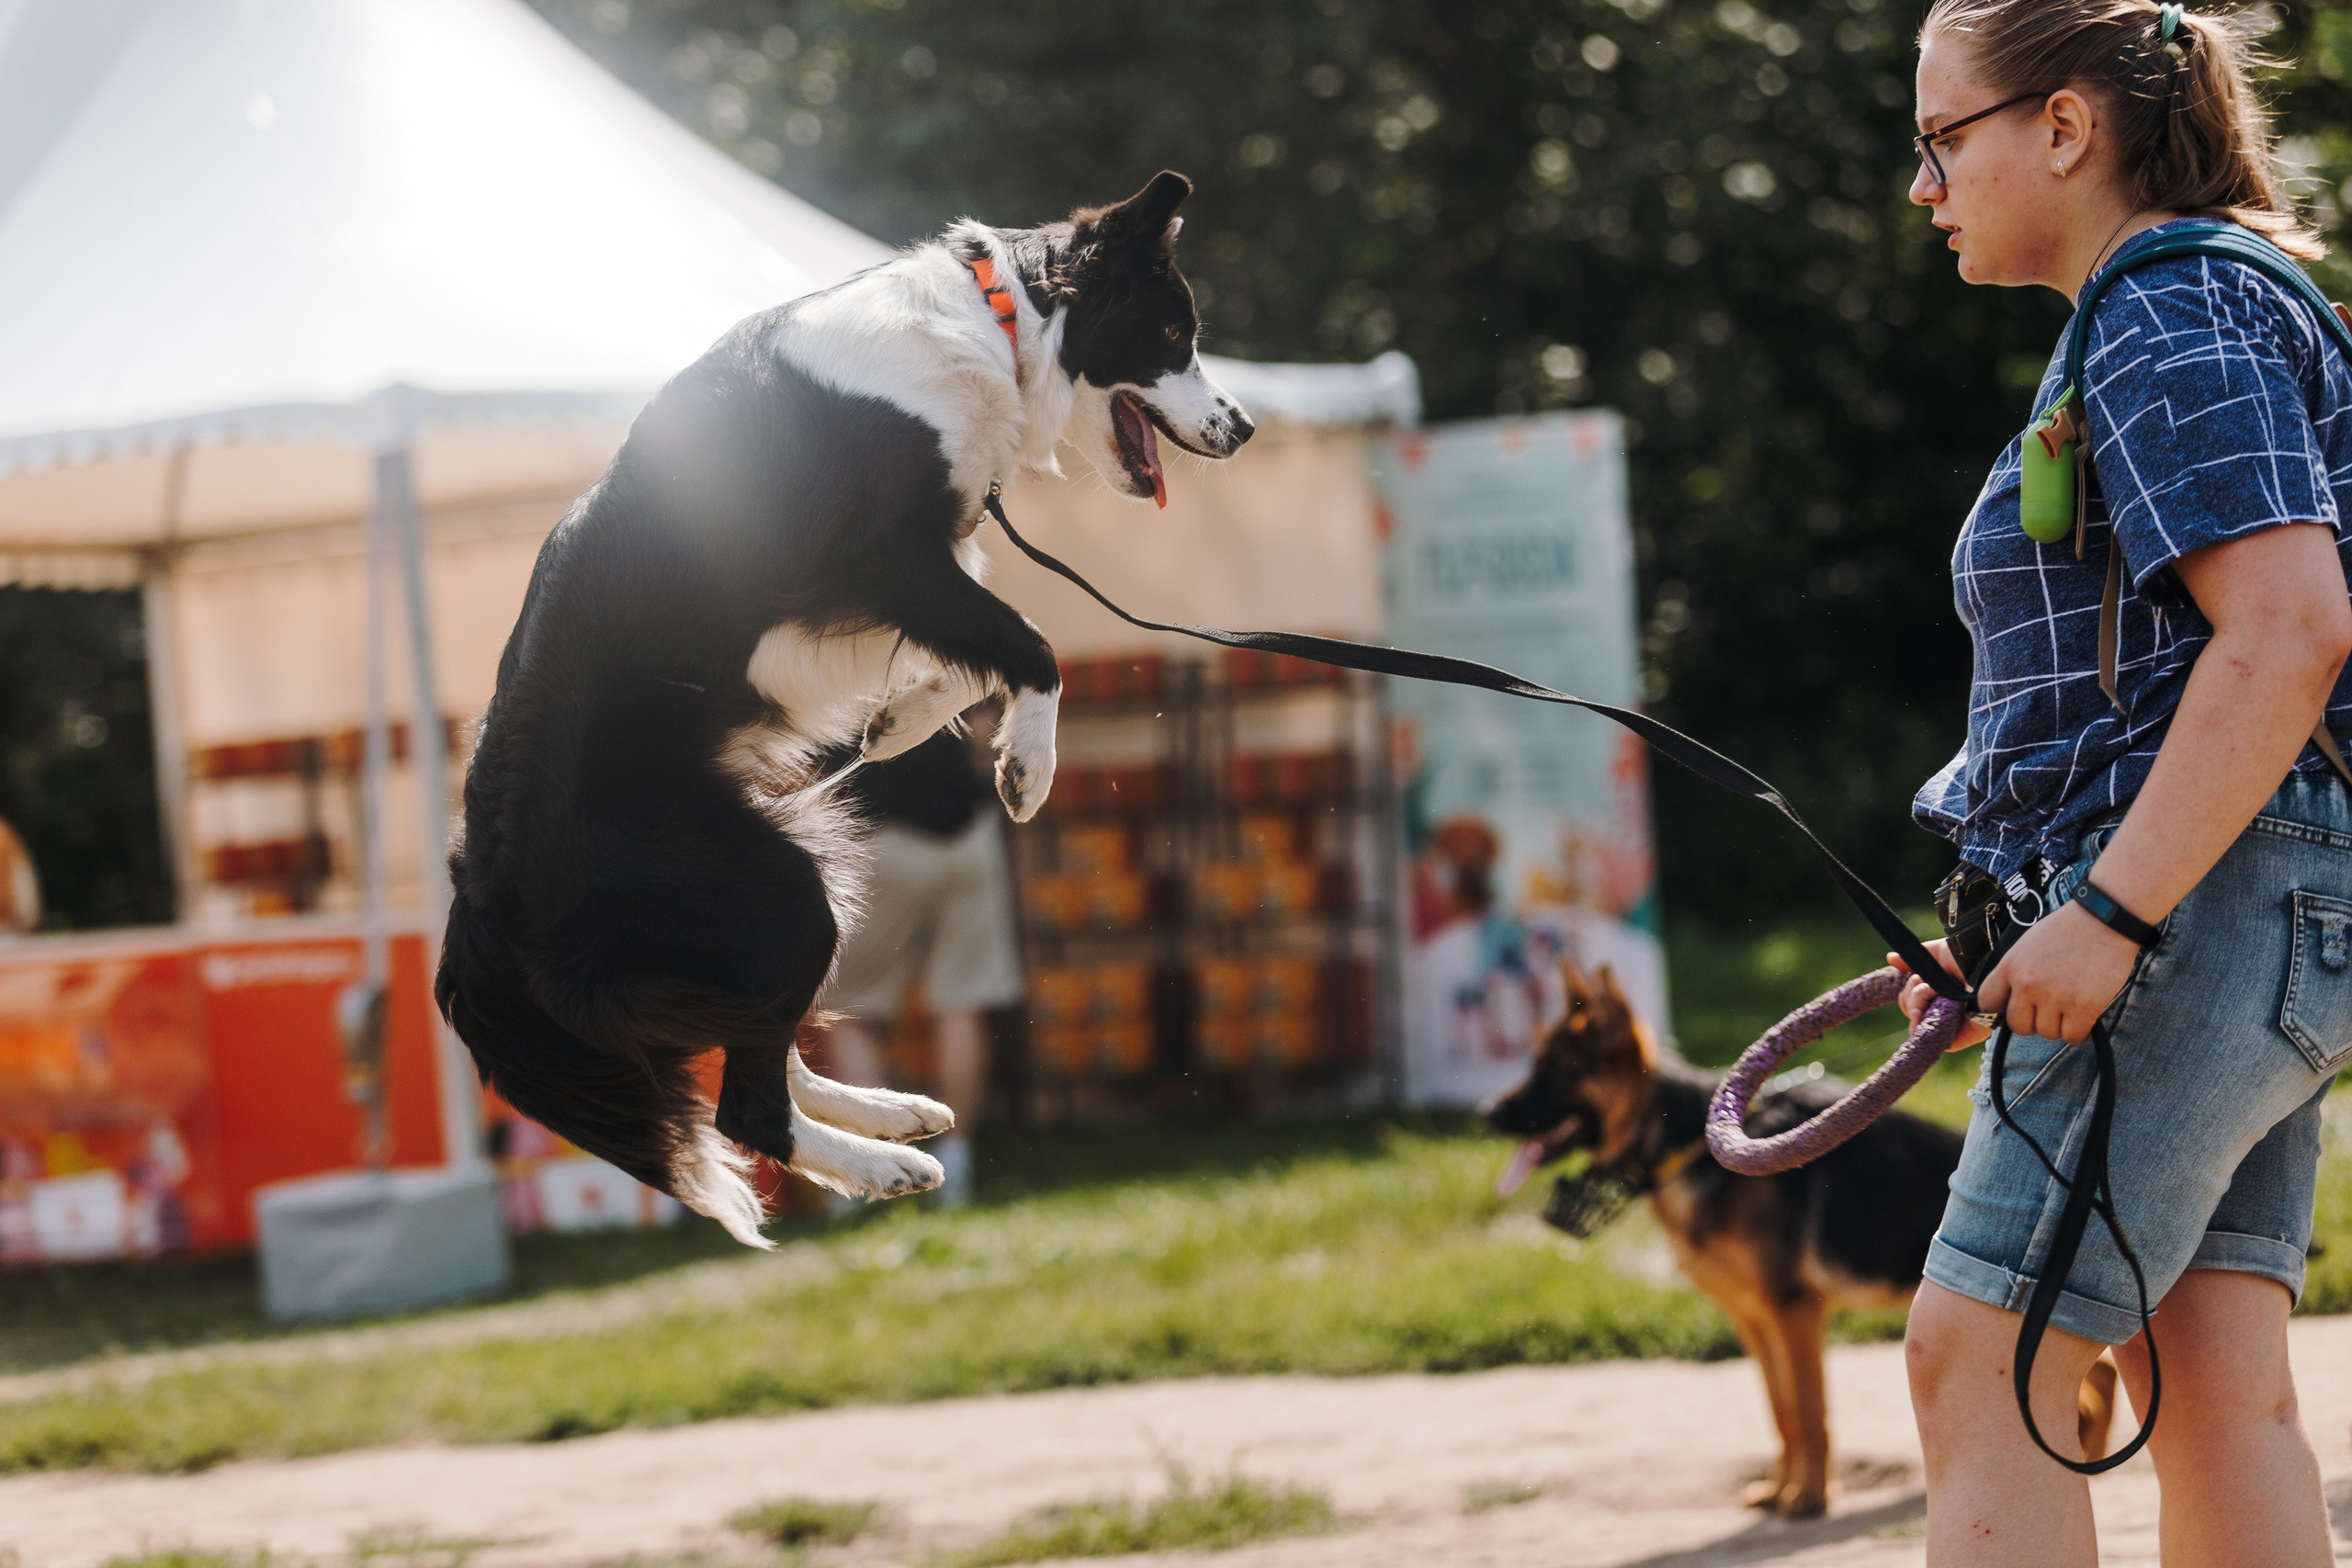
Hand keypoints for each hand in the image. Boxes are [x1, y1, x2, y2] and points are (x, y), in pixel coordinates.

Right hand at [1888, 937, 1990, 1051]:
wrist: (1989, 966)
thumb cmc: (1973, 958)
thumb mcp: (1940, 953)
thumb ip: (1916, 958)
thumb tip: (1890, 958)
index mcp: (1939, 991)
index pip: (1909, 997)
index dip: (1909, 987)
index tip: (1917, 977)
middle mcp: (1942, 1008)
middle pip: (1907, 1007)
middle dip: (1913, 992)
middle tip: (1930, 984)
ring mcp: (1948, 1024)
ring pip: (1914, 1020)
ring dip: (1919, 1000)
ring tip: (1936, 992)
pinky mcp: (1957, 1038)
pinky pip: (1928, 1037)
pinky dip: (1923, 1022)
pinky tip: (1930, 1009)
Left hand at [1970, 901, 2141, 1042]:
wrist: (2104, 920)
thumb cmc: (2067, 929)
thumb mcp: (2026, 944)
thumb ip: (2014, 971)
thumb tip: (2008, 998)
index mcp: (2010, 966)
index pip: (1987, 1003)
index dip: (1999, 1008)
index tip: (2012, 1007)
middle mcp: (2028, 985)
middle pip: (2018, 1026)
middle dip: (2031, 1021)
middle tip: (2046, 1009)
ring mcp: (2056, 998)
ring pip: (2047, 1033)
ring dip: (2058, 1025)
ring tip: (2068, 1005)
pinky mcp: (2084, 1008)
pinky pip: (2073, 1037)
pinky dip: (2078, 1031)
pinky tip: (2082, 1015)